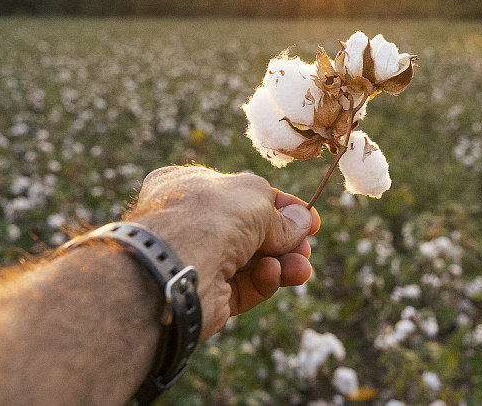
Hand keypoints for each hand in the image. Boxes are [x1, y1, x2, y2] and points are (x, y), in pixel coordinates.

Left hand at [127, 165, 319, 340]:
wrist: (172, 266)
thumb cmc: (208, 215)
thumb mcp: (254, 198)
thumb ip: (279, 214)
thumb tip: (303, 223)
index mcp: (193, 186)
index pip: (244, 194)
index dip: (280, 206)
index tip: (310, 218)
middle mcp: (193, 222)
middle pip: (252, 231)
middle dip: (286, 239)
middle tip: (307, 246)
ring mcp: (199, 260)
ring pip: (253, 262)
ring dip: (282, 263)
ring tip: (302, 268)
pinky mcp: (208, 295)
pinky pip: (244, 287)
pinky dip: (265, 281)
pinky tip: (275, 274)